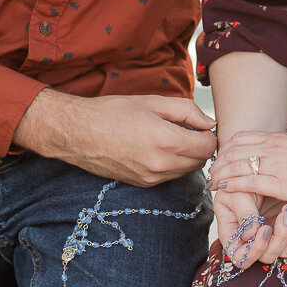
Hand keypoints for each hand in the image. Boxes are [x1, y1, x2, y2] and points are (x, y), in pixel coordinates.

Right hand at [13, 88, 215, 185]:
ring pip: (186, 171)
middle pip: (200, 162)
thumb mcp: (152, 102)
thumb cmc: (112, 113)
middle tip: (187, 129)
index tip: (200, 126)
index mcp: (166, 141)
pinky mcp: (142, 185)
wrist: (77, 133)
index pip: (208, 147)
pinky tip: (157, 149)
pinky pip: (169, 177)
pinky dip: (171, 165)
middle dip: (199, 146)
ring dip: (186, 157)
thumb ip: (187, 111)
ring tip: (170, 137)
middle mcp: (160, 165)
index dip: (209, 135)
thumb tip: (209, 123)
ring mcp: (151, 178)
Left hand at [212, 130, 286, 221]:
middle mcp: (272, 148)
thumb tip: (280, 152)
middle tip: (211, 173)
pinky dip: (231, 185)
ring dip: (220, 174)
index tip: (221, 159)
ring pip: (236, 165)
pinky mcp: (281, 184)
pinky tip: (222, 190)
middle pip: (233, 151)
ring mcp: (275, 165)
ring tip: (212, 183)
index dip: (225, 148)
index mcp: (278, 137)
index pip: (241, 138)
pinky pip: (247, 182)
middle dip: (218, 162)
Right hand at [213, 185, 286, 271]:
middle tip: (283, 216)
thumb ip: (243, 213)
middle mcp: (253, 240)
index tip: (264, 229)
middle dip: (278, 239)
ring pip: (285, 251)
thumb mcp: (237, 193)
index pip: (241, 257)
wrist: (257, 169)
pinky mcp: (286, 228)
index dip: (254, 250)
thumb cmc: (239, 180)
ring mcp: (271, 235)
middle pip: (267, 257)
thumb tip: (250, 235)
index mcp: (234, 234)